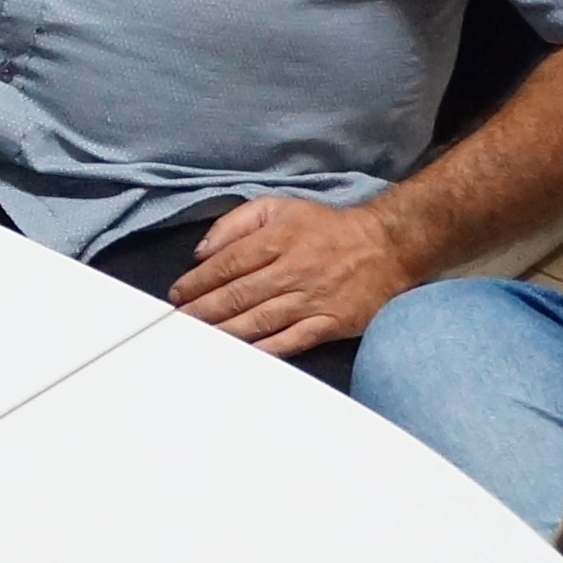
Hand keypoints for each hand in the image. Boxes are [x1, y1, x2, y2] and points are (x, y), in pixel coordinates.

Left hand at [168, 195, 411, 356]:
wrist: (386, 247)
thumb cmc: (325, 228)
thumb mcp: (279, 207)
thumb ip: (236, 223)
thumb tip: (202, 251)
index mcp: (277, 239)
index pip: (227, 263)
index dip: (197, 281)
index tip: (177, 294)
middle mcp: (291, 270)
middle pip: (237, 295)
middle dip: (201, 311)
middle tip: (177, 322)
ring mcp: (310, 299)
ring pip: (258, 320)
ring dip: (224, 332)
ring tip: (197, 340)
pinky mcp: (329, 323)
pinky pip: (292, 341)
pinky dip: (265, 349)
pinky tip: (242, 355)